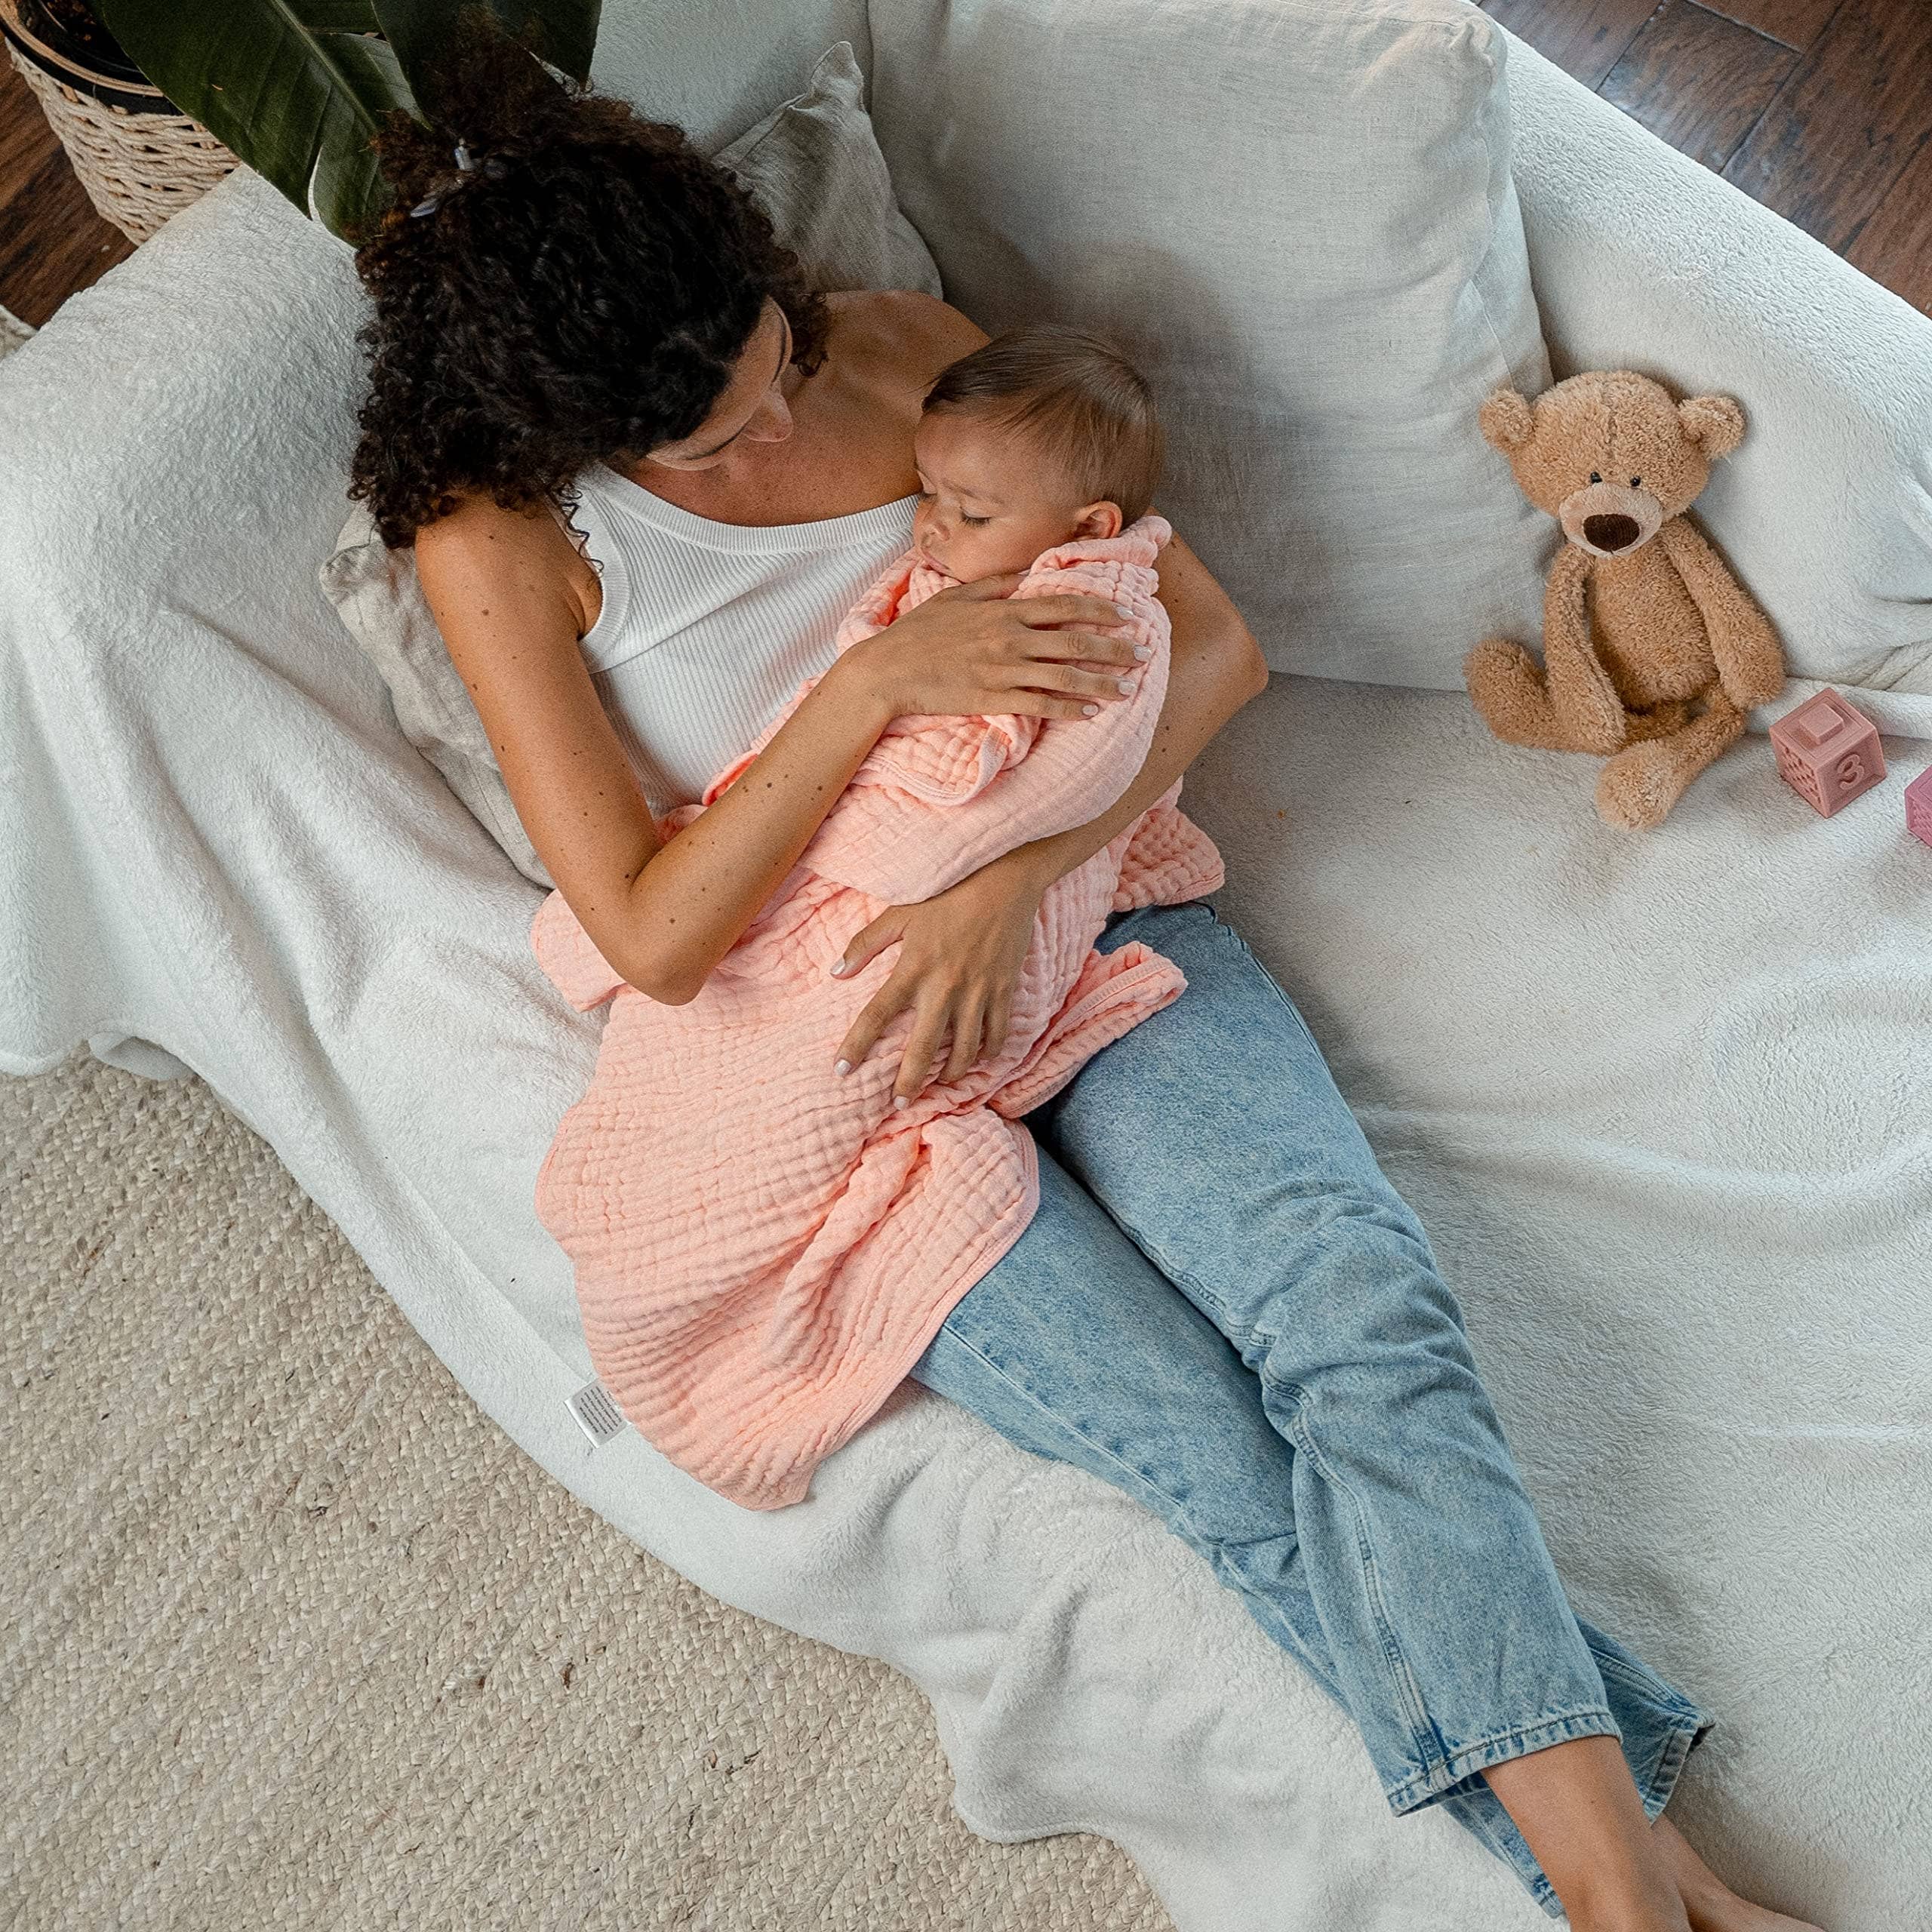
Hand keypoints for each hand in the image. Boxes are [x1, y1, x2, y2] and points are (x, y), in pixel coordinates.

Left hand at [830, 851, 1050, 1105]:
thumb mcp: (900, 912)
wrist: (1004, 881)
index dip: (856, 1046)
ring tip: (939, 1084)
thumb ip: (865, 944)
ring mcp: (977, 992)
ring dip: (950, 1073)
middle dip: (909, 1082)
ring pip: (964, 1050)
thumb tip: (835, 972)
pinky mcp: (1003, 991)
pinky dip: (986, 1053)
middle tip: (899, 1104)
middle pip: (923, 1048)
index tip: (841, 1070)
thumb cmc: (948, 894)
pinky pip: (996, 1035)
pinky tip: (976, 1060)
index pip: (876, 1015)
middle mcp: (944, 987)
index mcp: (913, 968)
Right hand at [834, 572, 1147, 722]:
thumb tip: (1027, 575)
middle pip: (1075, 642)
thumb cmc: (918, 632)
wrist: (886, 671)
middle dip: (1115, 647)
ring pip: (1065, 676)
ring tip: (1128, 689)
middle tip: (1144, 653)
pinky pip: (1041, 705)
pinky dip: (1069, 709)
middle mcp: (1010, 639)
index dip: (1102, 610)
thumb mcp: (955, 596)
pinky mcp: (993, 700)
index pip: (1065, 607)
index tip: (1127, 614)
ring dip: (1102, 683)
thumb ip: (994, 585)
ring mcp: (1003, 671)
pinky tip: (1092, 712)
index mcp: (1004, 611)